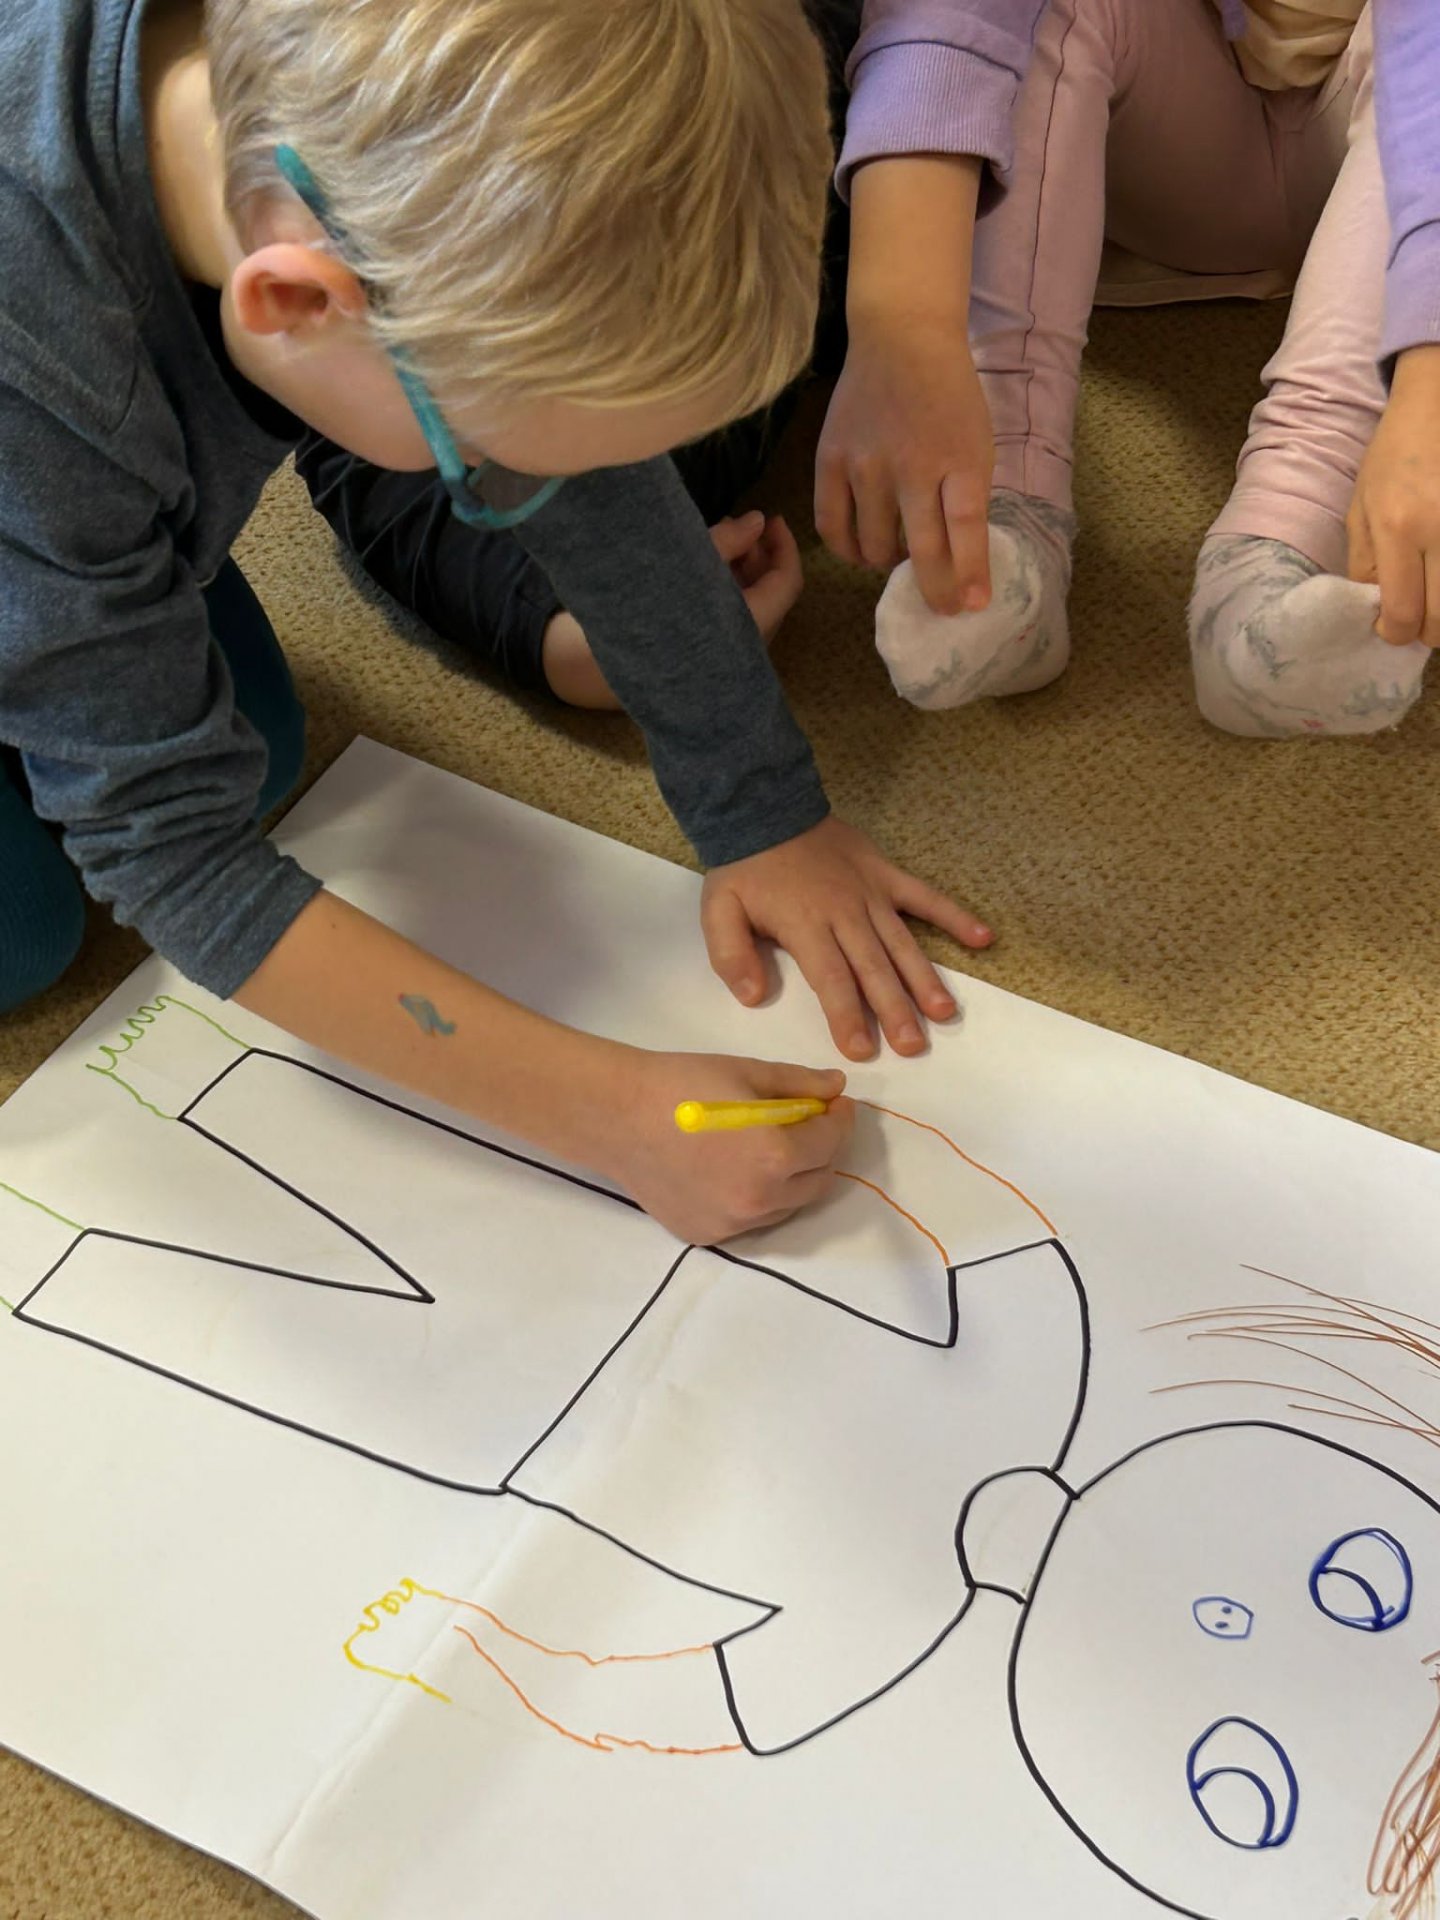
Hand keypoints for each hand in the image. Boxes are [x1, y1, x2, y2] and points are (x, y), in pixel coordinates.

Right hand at [542, 511, 800, 707]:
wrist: (610, 667)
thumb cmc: (655, 611)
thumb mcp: (690, 563)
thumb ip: (727, 540)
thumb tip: (757, 520)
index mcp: (752, 621)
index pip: (788, 581)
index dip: (784, 546)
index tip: (772, 518)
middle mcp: (750, 641)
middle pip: (770, 590)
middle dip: (758, 553)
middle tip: (736, 523)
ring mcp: (731, 650)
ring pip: (751, 601)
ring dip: (740, 567)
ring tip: (716, 538)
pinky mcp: (711, 654)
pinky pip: (732, 614)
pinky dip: (726, 587)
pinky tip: (704, 565)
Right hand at [597, 1050, 853, 1244]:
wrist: (616, 1116)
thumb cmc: (681, 1084)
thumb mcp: (747, 1073)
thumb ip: (800, 1083)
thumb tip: (836, 1087)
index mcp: (776, 1158)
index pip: (832, 1142)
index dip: (840, 1118)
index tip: (835, 1102)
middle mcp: (760, 1201)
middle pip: (818, 1180)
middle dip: (822, 1149)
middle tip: (809, 1122)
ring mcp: (732, 1224)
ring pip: (787, 1204)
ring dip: (792, 1176)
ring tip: (770, 1145)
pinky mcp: (706, 1235)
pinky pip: (750, 1218)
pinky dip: (757, 1196)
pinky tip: (736, 1168)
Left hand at [701, 816, 991, 1061]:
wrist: (764, 807)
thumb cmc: (743, 868)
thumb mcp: (718, 911)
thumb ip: (731, 956)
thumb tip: (753, 998)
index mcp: (806, 926)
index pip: (831, 979)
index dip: (847, 1016)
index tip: (862, 1050)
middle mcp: (845, 913)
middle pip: (874, 968)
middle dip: (894, 1010)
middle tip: (913, 1046)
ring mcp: (870, 893)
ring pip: (902, 942)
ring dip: (924, 979)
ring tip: (943, 1013)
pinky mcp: (886, 874)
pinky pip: (925, 896)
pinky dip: (954, 916)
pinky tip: (983, 939)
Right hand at [816, 314, 993, 615]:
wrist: (901, 338)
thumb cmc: (949, 396)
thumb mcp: (975, 442)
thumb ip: (968, 498)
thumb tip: (959, 565)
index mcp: (959, 456)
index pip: (963, 527)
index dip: (967, 572)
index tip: (972, 607)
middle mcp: (911, 463)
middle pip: (919, 547)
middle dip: (934, 589)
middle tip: (941, 608)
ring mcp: (865, 462)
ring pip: (871, 545)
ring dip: (888, 564)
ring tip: (898, 557)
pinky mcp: (830, 459)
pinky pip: (831, 525)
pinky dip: (846, 549)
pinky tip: (861, 549)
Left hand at [1348, 344, 1439, 647]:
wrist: (1438, 402)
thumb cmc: (1394, 455)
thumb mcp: (1361, 507)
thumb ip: (1366, 563)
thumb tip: (1375, 610)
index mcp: (1399, 528)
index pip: (1403, 613)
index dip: (1396, 633)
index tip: (1392, 628)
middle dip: (1429, 630)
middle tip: (1419, 617)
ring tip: (1433, 591)